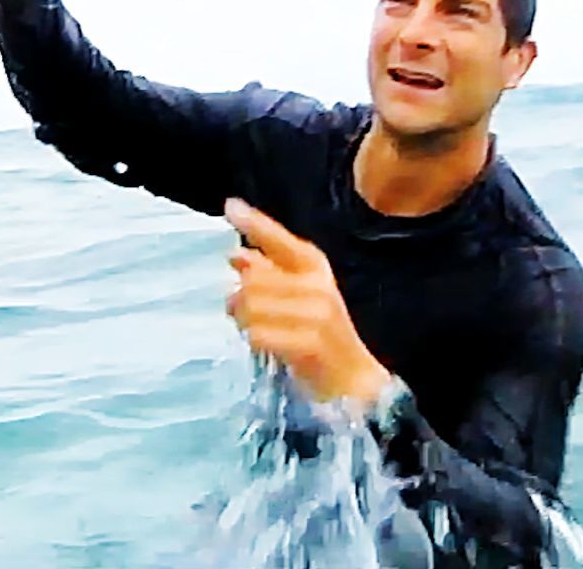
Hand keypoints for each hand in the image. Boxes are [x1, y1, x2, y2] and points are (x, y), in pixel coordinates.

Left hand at [225, 198, 390, 405]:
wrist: (352, 376)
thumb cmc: (319, 333)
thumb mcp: (295, 296)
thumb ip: (267, 273)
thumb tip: (236, 254)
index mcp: (315, 266)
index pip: (279, 239)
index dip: (253, 222)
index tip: (230, 206)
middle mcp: (317, 284)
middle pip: (253, 279)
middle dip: (238, 297)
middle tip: (239, 311)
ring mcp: (316, 313)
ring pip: (252, 306)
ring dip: (243, 320)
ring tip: (253, 329)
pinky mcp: (310, 342)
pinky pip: (260, 334)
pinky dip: (254, 339)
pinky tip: (262, 344)